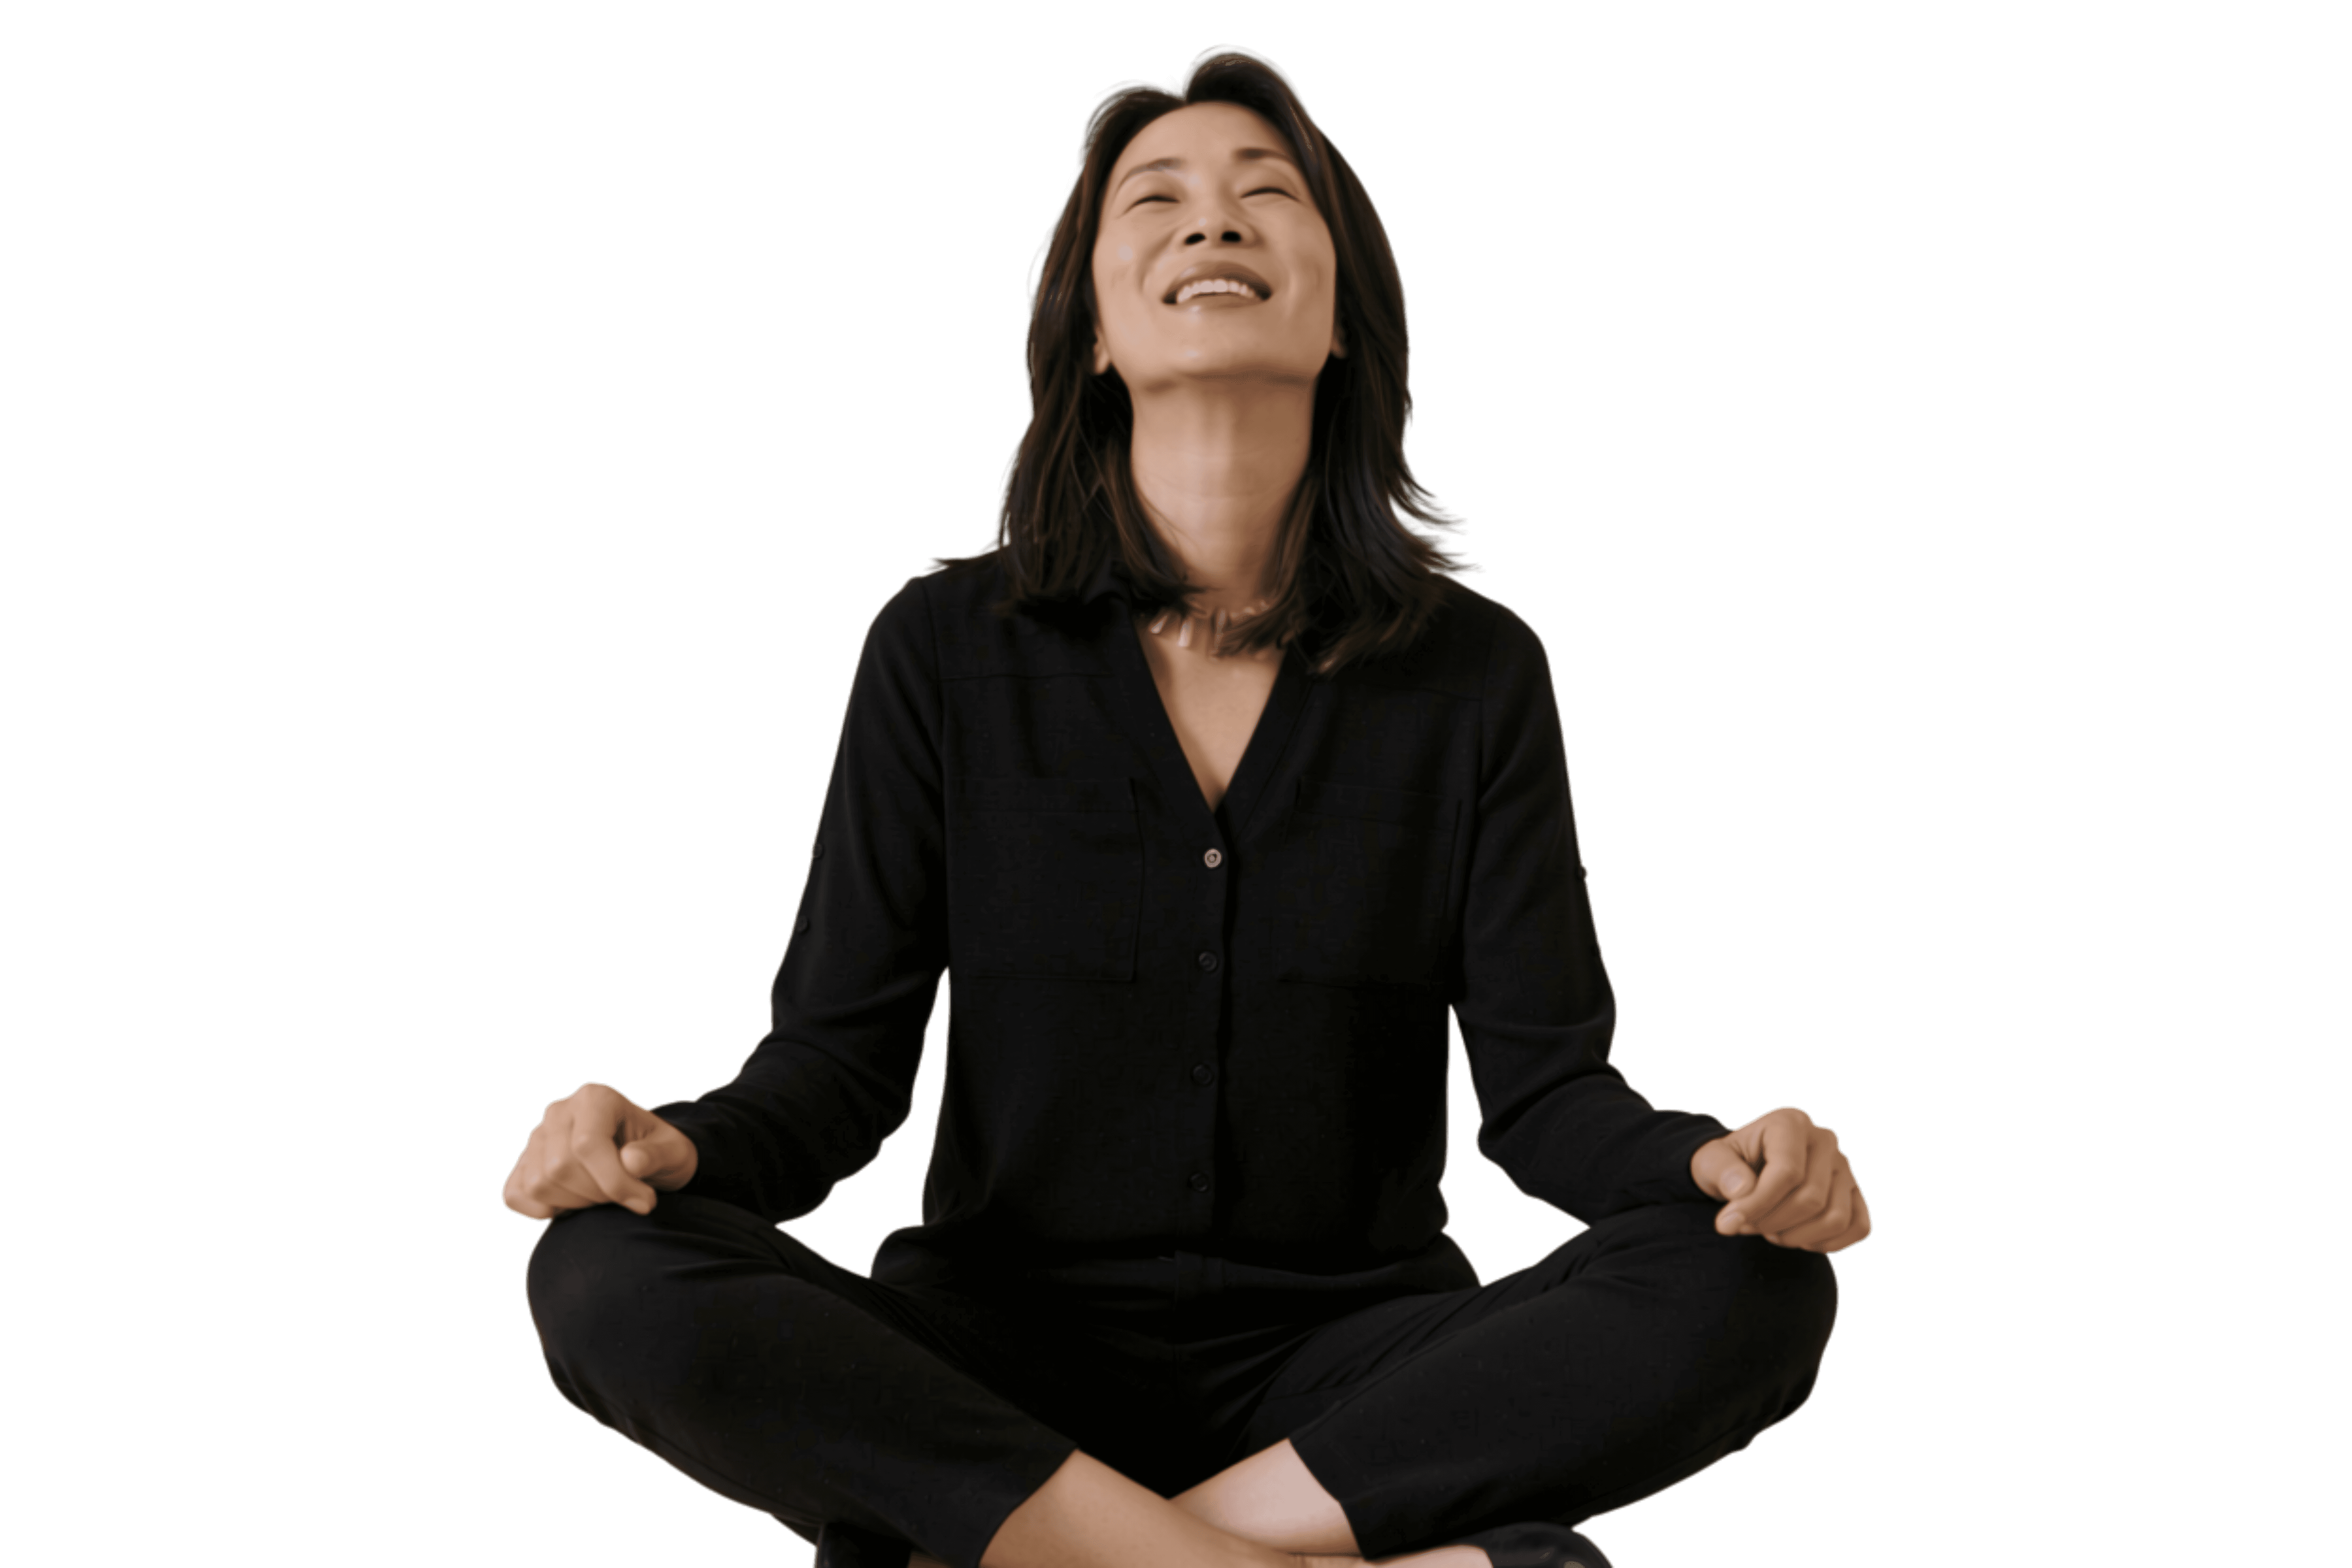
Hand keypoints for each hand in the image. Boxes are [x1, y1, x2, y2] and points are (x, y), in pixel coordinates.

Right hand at [502, 1081, 699, 1220]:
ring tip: (604, 1197)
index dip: (614, 1182)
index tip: (645, 1202)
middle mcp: (560, 1112)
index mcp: (596, 1098)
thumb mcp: (674, 1152)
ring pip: (539, 1184)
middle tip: (626, 1197)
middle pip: (560, 1167)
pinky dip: (542, 1210)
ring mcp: (538, 1138)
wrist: (641, 1159)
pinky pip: (515, 1194)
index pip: (587, 1144)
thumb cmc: (659, 1152)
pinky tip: (573, 1207)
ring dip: (576, 1204)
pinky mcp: (524, 1164)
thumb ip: (656, 1155)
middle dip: (598, 1195)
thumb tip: (631, 1161)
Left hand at [1689, 1105, 1870, 1253]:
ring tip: (1769, 1229)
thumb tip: (1741, 1191)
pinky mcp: (1855, 1193)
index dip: (1757, 1205)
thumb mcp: (1711, 1161)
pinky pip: (1857, 1228)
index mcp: (1790, 1123)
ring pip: (1835, 1218)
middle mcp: (1824, 1140)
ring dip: (1797, 1237)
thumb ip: (1721, 1171)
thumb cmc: (1729, 1164)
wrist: (1748, 1168)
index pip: (1787, 1173)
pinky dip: (1825, 1243)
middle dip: (1772, 1222)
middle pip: (1811, 1199)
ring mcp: (1844, 1168)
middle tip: (1747, 1225)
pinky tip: (1796, 1237)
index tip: (1727, 1224)